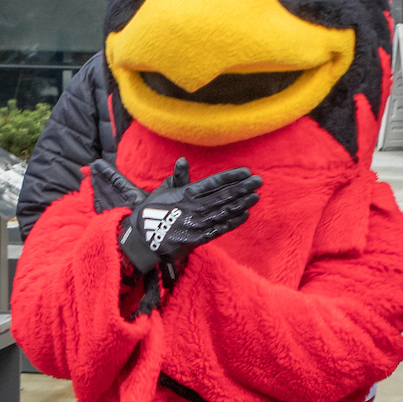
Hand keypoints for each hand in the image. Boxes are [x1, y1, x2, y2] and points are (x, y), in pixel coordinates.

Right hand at [93, 157, 262, 279]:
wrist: (143, 240)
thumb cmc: (152, 213)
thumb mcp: (162, 192)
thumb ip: (177, 178)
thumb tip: (183, 161)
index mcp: (186, 193)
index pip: (214, 182)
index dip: (232, 177)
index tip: (247, 172)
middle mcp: (194, 208)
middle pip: (224, 196)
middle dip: (243, 188)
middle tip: (259, 181)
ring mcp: (198, 224)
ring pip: (225, 212)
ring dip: (242, 203)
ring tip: (256, 196)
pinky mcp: (199, 238)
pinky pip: (220, 229)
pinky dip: (233, 222)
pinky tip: (245, 214)